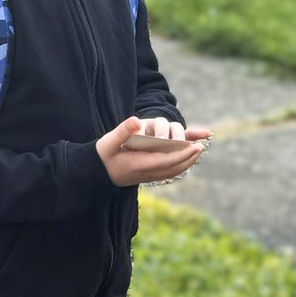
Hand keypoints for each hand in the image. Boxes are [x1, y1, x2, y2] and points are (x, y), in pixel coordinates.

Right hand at [96, 117, 210, 187]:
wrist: (96, 173)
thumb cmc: (102, 155)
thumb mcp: (108, 141)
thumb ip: (122, 131)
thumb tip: (137, 120)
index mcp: (139, 165)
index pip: (167, 160)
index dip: (183, 153)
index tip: (195, 145)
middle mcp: (146, 173)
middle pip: (174, 168)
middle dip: (189, 157)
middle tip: (200, 146)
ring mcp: (148, 176)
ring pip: (173, 171)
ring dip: (186, 162)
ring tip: (196, 150)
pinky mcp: (148, 175)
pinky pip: (168, 172)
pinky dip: (179, 165)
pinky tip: (185, 157)